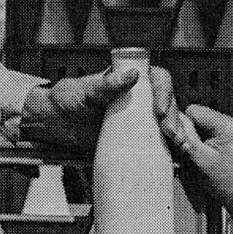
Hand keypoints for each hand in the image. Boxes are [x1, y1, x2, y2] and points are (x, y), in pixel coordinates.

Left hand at [21, 60, 176, 151]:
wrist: (54, 124)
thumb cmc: (67, 99)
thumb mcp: (85, 90)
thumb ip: (106, 84)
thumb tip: (131, 76)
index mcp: (131, 80)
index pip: (158, 79)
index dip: (165, 92)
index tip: (160, 109)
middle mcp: (139, 98)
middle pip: (168, 103)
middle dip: (174, 118)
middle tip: (170, 134)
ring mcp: (139, 120)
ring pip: (167, 122)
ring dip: (177, 134)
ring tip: (178, 147)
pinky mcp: (135, 140)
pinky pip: (157, 142)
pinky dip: (168, 149)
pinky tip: (174, 157)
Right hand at [173, 103, 232, 218]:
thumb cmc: (227, 184)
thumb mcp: (201, 160)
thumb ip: (186, 139)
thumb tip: (174, 122)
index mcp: (228, 126)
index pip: (195, 110)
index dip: (183, 125)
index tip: (180, 141)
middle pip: (201, 117)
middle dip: (192, 133)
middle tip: (191, 152)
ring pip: (205, 125)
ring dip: (199, 138)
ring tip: (201, 156)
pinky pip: (213, 132)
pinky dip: (206, 142)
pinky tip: (208, 155)